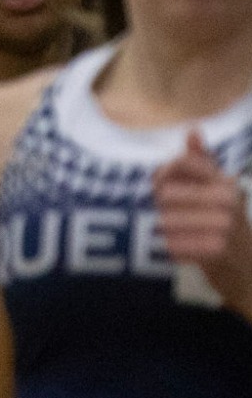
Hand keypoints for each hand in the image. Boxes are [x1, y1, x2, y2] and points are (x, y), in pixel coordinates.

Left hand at [153, 129, 251, 306]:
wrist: (245, 267)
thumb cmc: (224, 223)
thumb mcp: (216, 190)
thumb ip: (200, 163)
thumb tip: (193, 130)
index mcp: (223, 181)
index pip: (179, 165)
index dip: (160, 176)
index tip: (159, 188)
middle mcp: (226, 199)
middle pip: (165, 194)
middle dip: (155, 207)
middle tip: (158, 216)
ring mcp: (224, 225)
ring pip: (165, 220)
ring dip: (157, 229)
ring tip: (162, 233)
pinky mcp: (216, 250)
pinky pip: (172, 245)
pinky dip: (166, 249)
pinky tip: (170, 249)